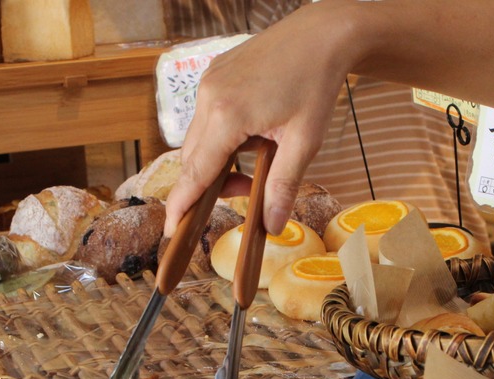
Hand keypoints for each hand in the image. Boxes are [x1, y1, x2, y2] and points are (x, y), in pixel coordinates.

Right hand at [165, 2, 355, 237]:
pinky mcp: (214, 74)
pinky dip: (221, 136)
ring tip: (257, 159)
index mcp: (228, 116)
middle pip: (193, 158)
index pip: (195, 172)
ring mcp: (208, 82)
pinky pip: (206, 117)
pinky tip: (252, 134)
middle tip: (248, 191)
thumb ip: (283, 185)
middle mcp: (209, 97)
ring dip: (218, 159)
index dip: (182, 204)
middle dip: (212, 183)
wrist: (321, 34)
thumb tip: (270, 225)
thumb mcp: (305, 142)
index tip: (172, 230)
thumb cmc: (316, 83)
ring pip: (198, 138)